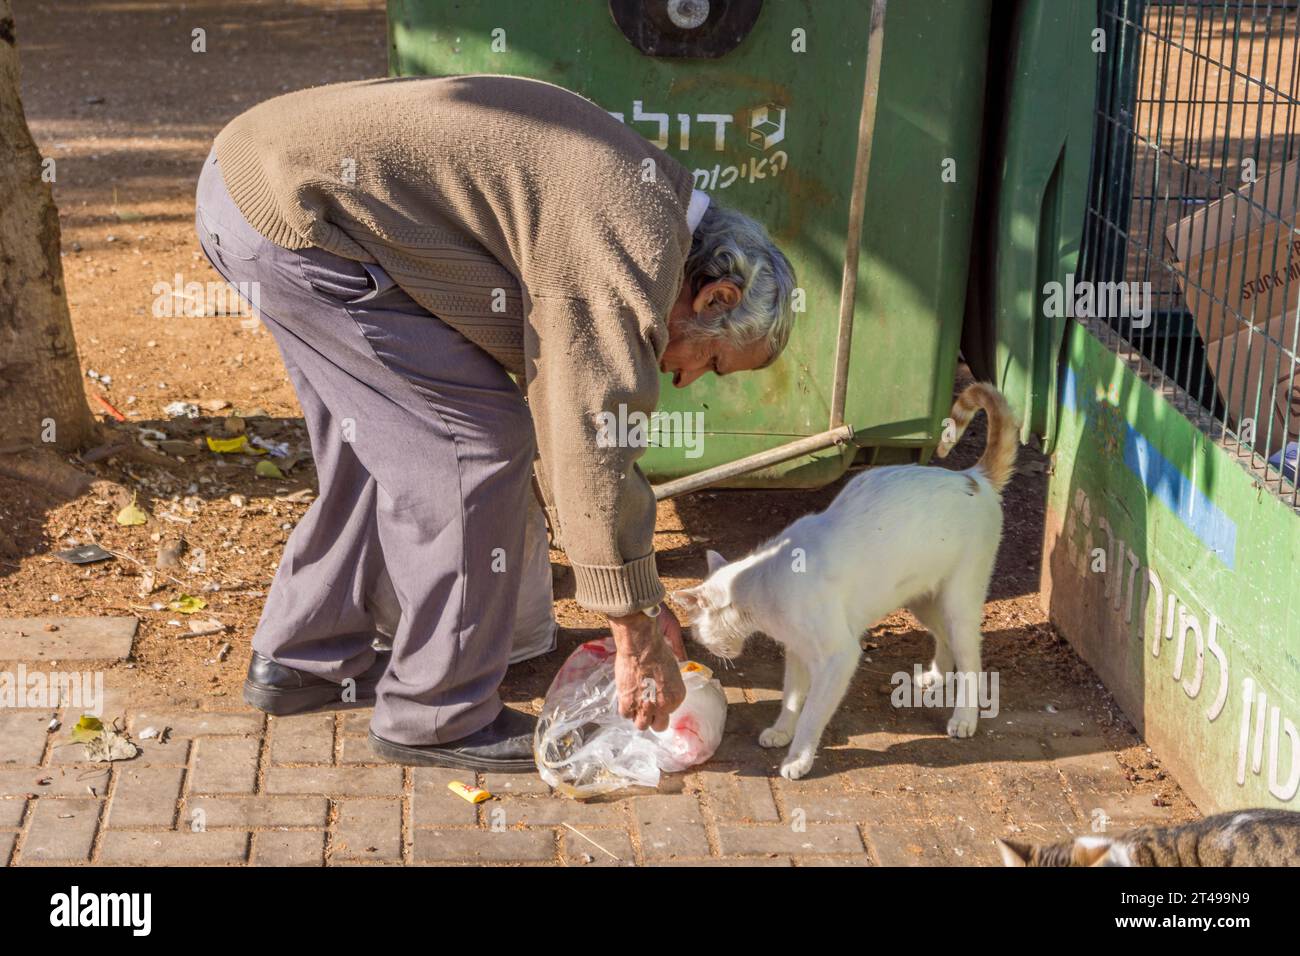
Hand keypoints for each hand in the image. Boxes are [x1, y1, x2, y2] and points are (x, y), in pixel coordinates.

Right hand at [609, 610, 686, 731]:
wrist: (642, 647)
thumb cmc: (658, 651)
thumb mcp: (671, 671)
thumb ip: (667, 687)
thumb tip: (662, 689)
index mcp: (677, 697)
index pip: (670, 714)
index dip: (661, 708)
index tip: (656, 701)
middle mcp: (663, 706)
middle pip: (659, 726)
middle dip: (653, 719)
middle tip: (647, 709)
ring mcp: (645, 707)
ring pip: (641, 725)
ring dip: (638, 716)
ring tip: (636, 704)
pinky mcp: (628, 703)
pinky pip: (626, 715)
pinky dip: (626, 708)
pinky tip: (626, 698)